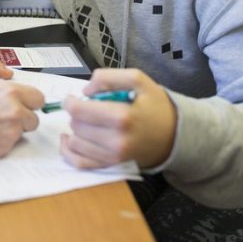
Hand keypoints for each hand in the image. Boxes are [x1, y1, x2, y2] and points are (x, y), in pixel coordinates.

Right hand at [0, 80, 44, 160]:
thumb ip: (4, 93)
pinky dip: (1, 142)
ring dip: (12, 131)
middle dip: (23, 119)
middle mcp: (15, 111)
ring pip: (23, 133)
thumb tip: (20, 99)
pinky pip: (11, 145)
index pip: (39, 98)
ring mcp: (11, 132)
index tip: (23, 106)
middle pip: (35, 118)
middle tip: (3, 119)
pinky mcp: (4, 148)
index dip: (30, 103)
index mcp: (10, 92)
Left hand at [59, 68, 176, 169]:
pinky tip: (70, 140)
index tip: (74, 98)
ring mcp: (113, 157)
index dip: (70, 102)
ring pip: (75, 142)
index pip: (79, 111)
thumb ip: (108, 77)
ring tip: (87, 123)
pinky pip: (79, 163)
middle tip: (89, 110)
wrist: (173, 135)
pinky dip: (68, 151)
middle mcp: (116, 141)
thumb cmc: (154, 106)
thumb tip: (85, 91)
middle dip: (77, 115)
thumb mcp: (138, 80)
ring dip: (76, 130)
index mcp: (123, 117)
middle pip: (76, 125)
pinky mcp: (110, 166)